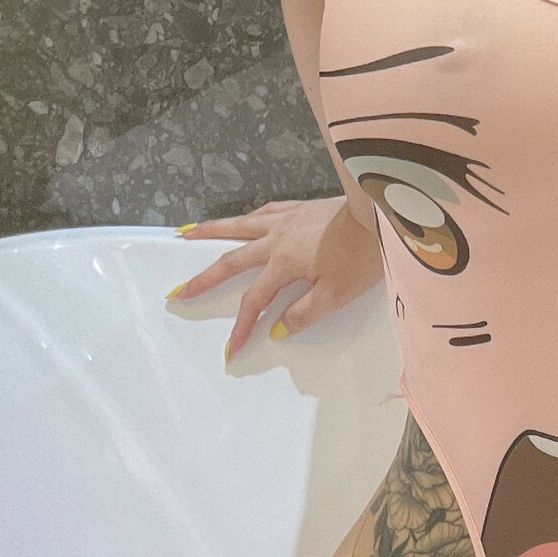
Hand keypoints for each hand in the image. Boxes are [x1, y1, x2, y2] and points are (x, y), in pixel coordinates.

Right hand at [167, 195, 383, 359]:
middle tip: (178, 290)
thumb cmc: (362, 255)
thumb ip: (304, 313)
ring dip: (212, 231)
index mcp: (284, 262)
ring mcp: (288, 219)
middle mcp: (278, 238)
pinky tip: (245, 219)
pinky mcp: (301, 208)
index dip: (241, 325)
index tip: (231, 348)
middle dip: (203, 278)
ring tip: (187, 233)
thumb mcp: (336, 294)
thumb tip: (276, 328)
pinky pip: (266, 211)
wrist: (380, 213)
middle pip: (232, 260)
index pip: (255, 300)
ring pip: (241, 225)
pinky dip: (248, 217)